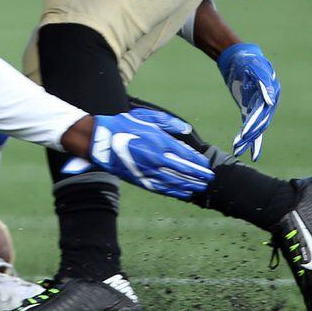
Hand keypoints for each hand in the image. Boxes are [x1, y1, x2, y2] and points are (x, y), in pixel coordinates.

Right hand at [62, 107, 213, 199]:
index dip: (198, 162)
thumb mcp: (146, 117)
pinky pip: (163, 189)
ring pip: (176, 182)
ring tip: (201, 187)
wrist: (101, 141)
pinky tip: (184, 193)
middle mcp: (158, 159)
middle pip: (185, 171)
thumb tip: (185, 130)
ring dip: (190, 185)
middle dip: (199, 175)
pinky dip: (176, 192)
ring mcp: (150, 172)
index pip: (186, 156)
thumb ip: (168, 123)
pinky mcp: (141, 180)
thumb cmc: (124, 126)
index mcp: (160, 143)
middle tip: (209, 178)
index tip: (206, 165)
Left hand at [219, 43, 279, 159]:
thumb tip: (269, 102)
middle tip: (239, 144)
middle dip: (249, 134)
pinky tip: (243, 148)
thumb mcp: (257, 68)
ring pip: (255, 127)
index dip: (255, 123)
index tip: (246, 133)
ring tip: (237, 149)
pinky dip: (248, 137)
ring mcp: (258, 108)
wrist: (241, 58)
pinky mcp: (249, 109)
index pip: (263, 113)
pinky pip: (250, 125)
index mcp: (271, 95)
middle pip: (259, 123)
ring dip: (247, 139)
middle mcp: (267, 104)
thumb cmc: (250, 62)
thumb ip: (263, 83)